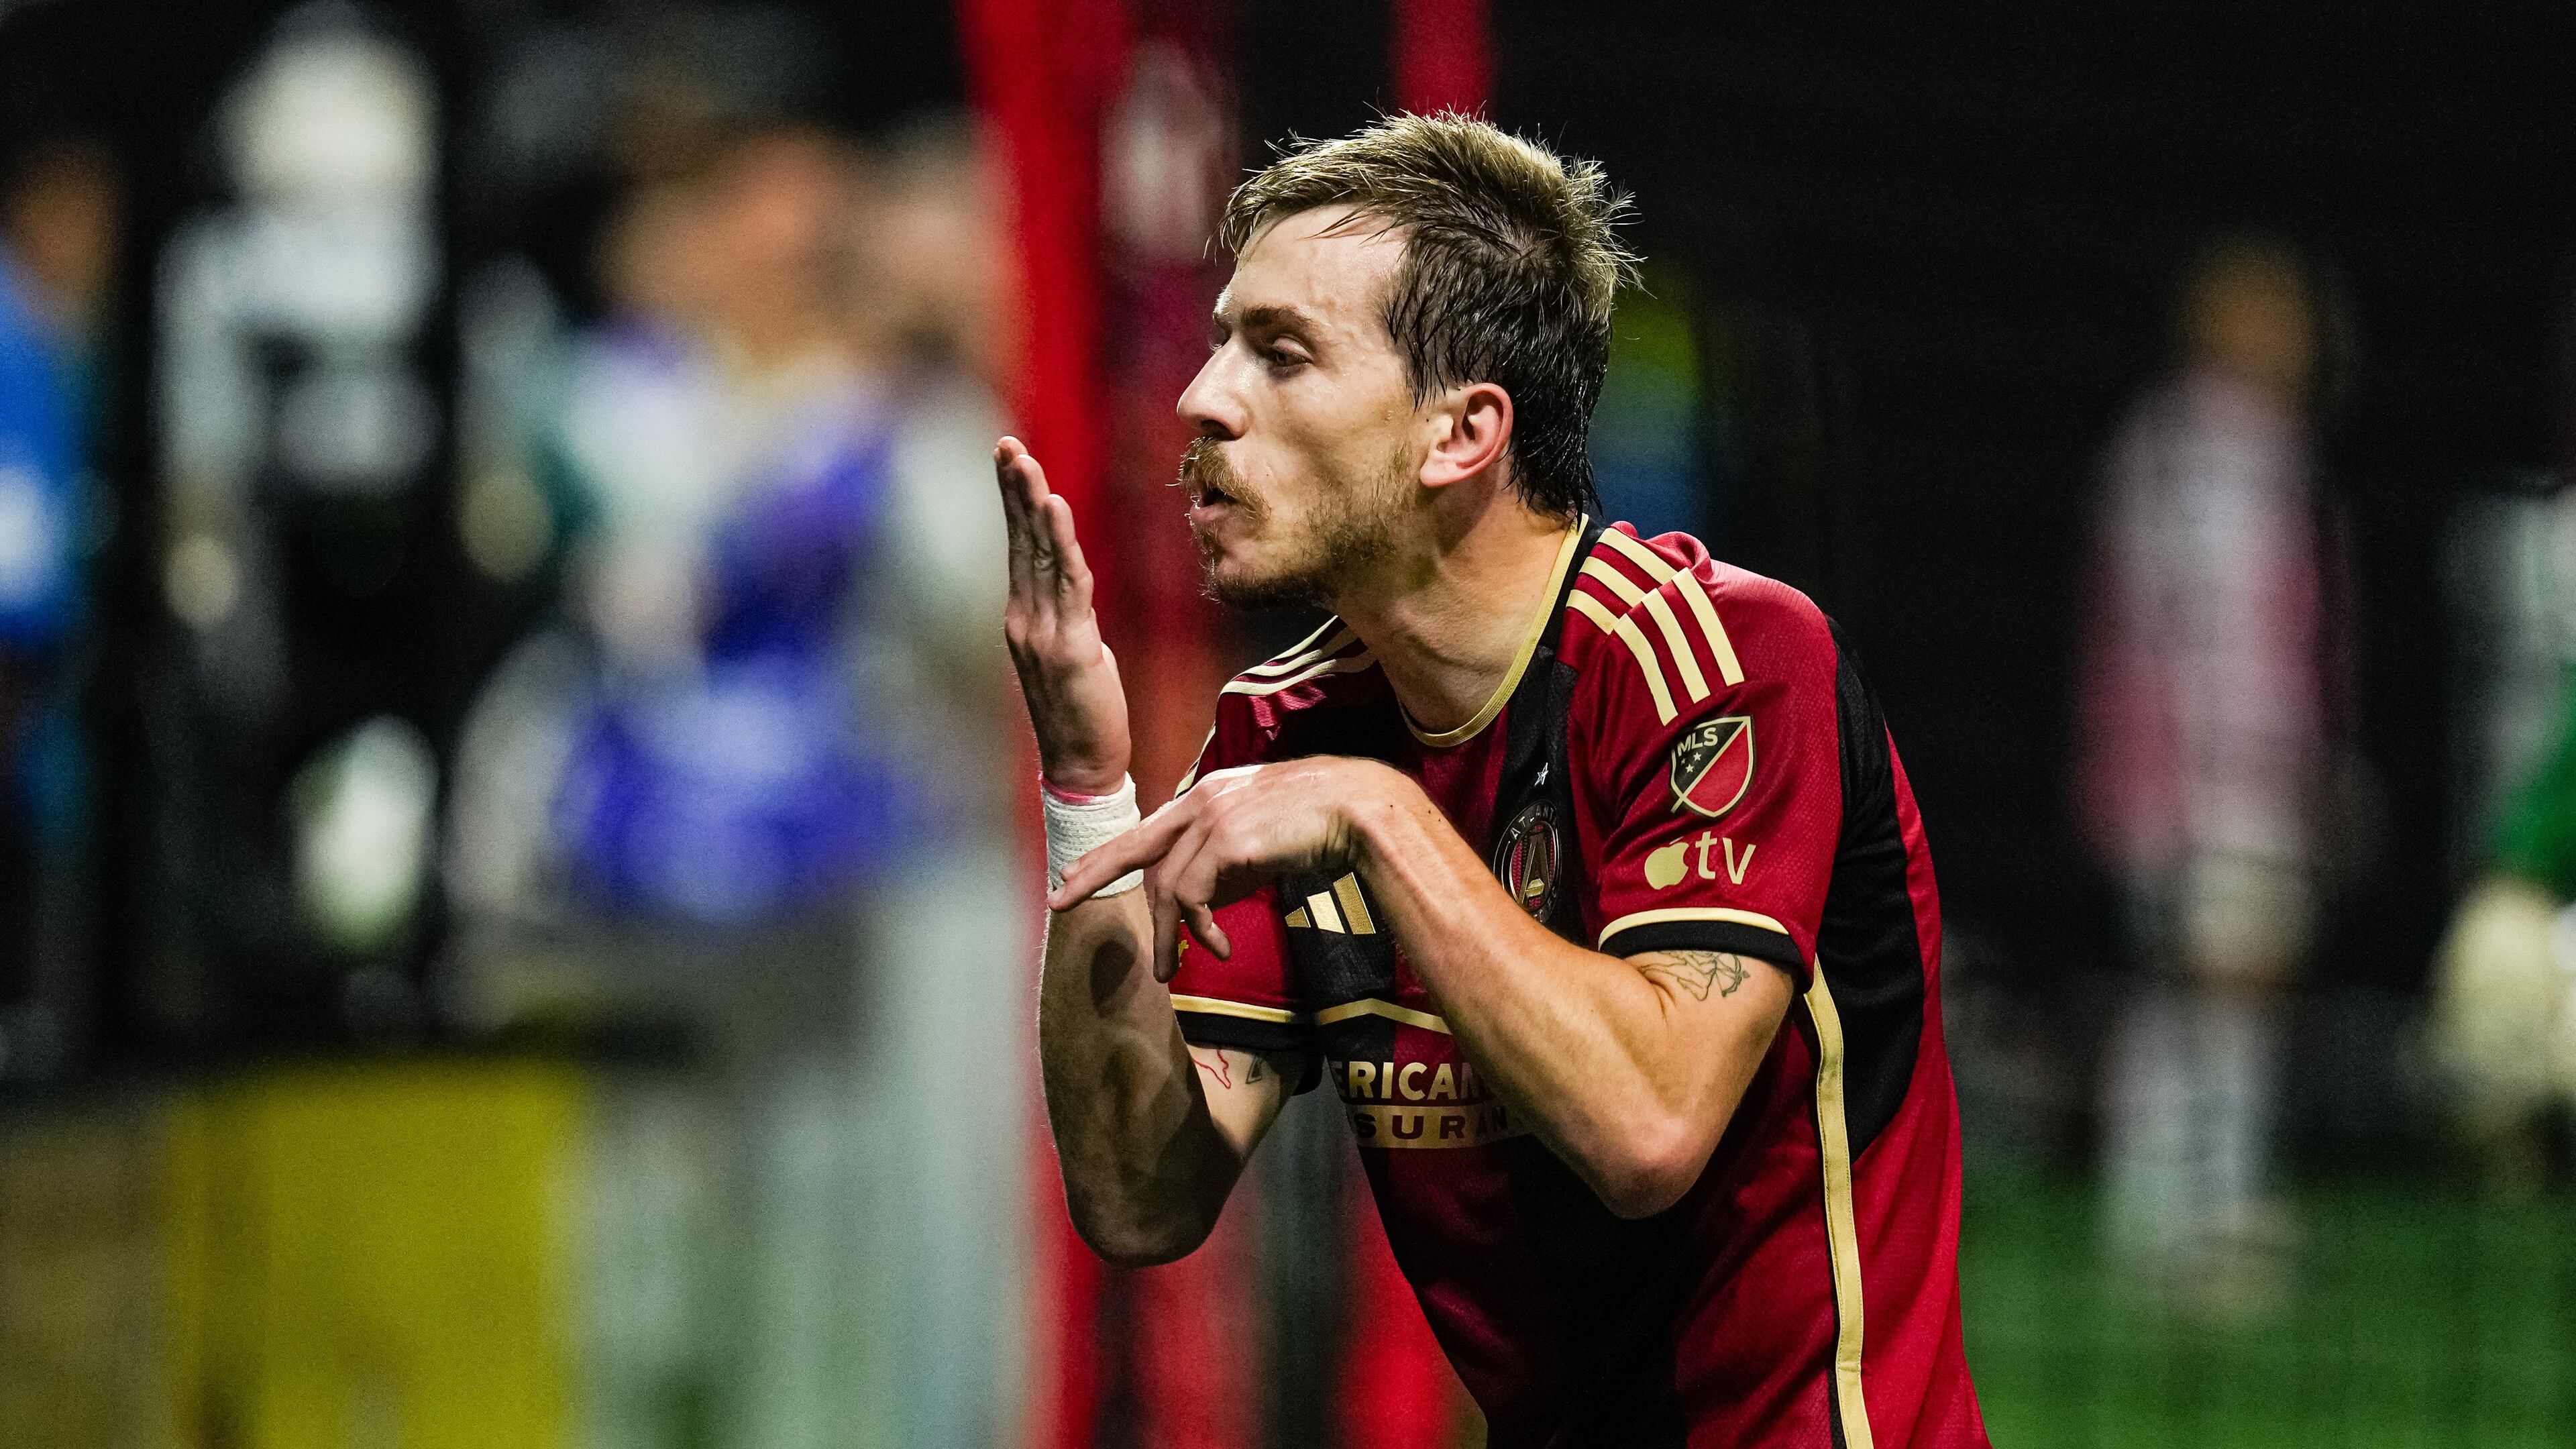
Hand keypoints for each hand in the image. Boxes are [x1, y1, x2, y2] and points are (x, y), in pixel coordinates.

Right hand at [998, 437, 1129, 792]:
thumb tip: (1074, 586)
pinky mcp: (1071, 647)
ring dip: (1033, 507)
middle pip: (1021, 542)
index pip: (1019, 547)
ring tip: (1026, 465)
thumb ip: (1069, 615)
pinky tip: (1055, 510)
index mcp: (1024, 617)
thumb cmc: (1083, 712)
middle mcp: (1025, 619)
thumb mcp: (1074, 652)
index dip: (1014, 502)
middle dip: (1015, 490)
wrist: (1082, 767)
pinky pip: (1067, 585)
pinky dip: (1060, 544)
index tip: (1009, 459)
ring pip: (1039, 557)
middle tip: (1007, 445)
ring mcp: (1043, 633)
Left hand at [1051, 757, 1406, 982]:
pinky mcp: (1224, 840)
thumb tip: (1205, 903)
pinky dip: (1199, 930)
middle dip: (1093, 874)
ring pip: (1165, 884)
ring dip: (1167, 935)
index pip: (1148, 827)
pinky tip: (1219, 950)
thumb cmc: (1324, 826)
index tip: (1077, 871)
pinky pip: (1193, 896)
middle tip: (1058, 900)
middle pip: (1134, 843)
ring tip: (1168, 972)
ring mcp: (1211, 816)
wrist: (1360, 808)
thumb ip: (1229, 862)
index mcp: (1210, 794)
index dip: (1111, 852)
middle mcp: (1203, 799)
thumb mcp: (1265, 841)